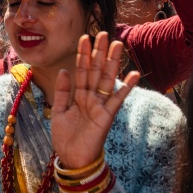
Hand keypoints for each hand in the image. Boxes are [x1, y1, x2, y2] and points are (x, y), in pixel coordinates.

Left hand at [50, 32, 139, 168]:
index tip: (85, 37)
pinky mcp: (107, 115)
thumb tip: (64, 70)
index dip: (83, 55)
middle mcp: (92, 97)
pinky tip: (134, 73)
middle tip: (102, 33)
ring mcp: (100, 105)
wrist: (71, 159)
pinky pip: (117, 99)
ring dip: (112, 62)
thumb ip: (62, 91)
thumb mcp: (58, 111)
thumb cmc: (65, 138)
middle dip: (98, 52)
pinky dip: (126, 87)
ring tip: (117, 44)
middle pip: (95, 70)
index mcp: (79, 96)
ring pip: (106, 79)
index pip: (82, 71)